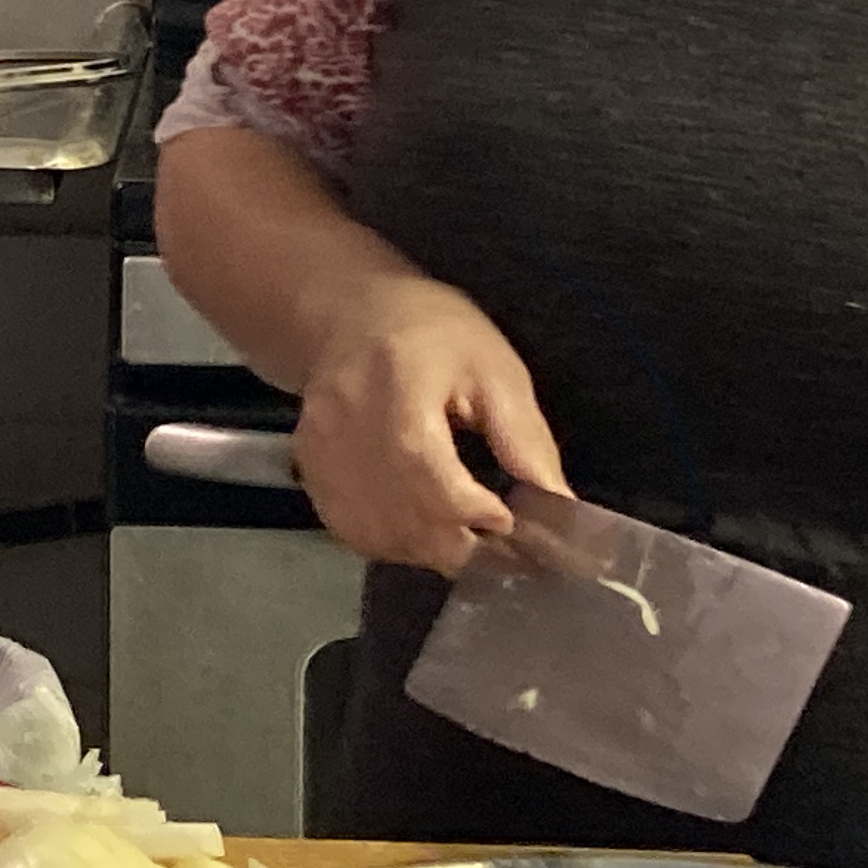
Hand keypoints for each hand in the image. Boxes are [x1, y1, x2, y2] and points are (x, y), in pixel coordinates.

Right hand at [289, 276, 566, 576]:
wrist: (354, 316)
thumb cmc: (437, 334)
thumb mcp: (496, 372)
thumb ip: (525, 440)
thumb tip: (559, 507)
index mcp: (397, 377)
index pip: (421, 462)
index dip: (466, 507)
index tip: (508, 521)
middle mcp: (345, 416)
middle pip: (398, 508)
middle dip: (458, 543)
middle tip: (499, 546)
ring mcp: (318, 447)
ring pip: (376, 531)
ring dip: (429, 551)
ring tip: (466, 538)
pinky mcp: (308, 469)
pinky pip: (353, 531)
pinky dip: (395, 545)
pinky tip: (424, 532)